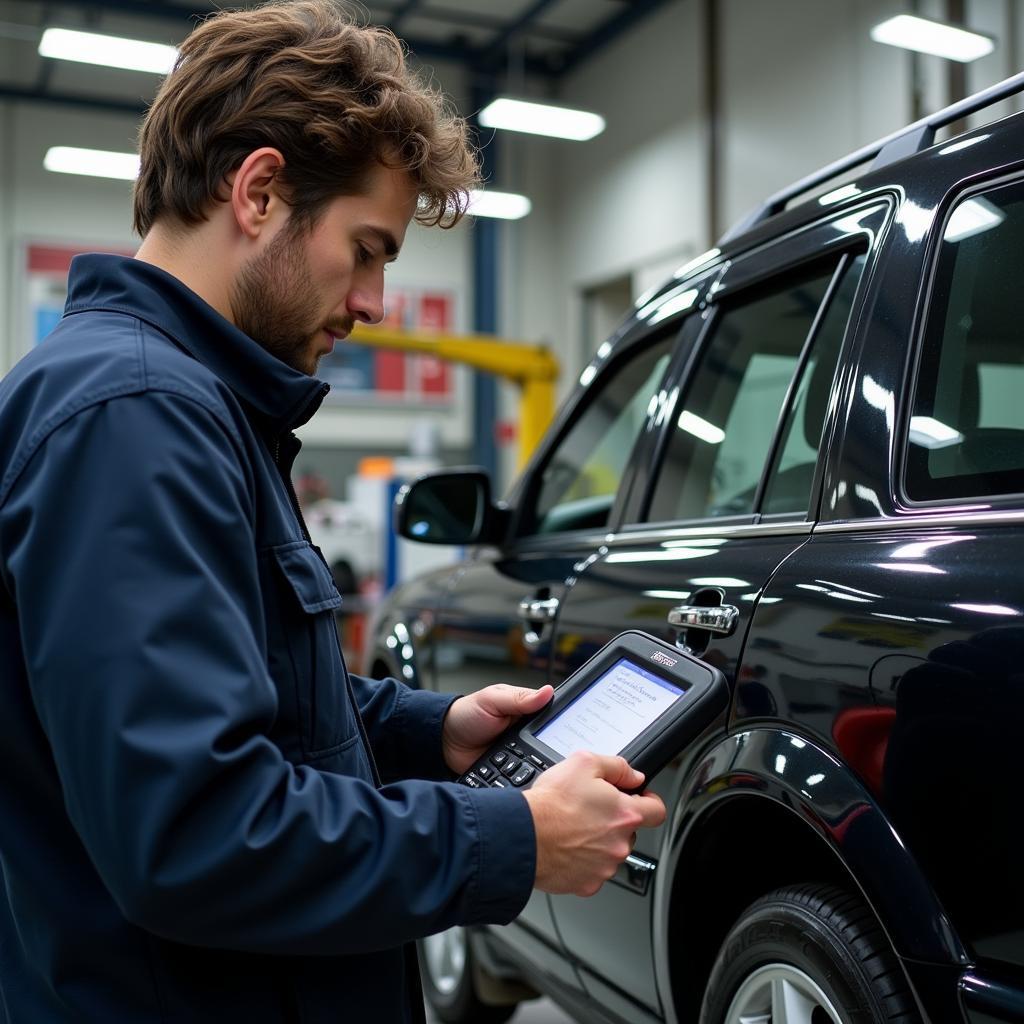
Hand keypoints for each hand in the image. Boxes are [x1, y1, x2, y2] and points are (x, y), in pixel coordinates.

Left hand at [441, 683, 553, 775]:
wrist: (444, 742)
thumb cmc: (466, 714)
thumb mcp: (492, 700)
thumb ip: (520, 698)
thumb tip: (548, 691)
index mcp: (527, 712)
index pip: (553, 718)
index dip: (563, 726)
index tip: (573, 736)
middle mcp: (527, 734)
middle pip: (550, 745)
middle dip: (554, 753)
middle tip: (559, 761)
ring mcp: (519, 754)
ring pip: (540, 764)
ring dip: (540, 769)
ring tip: (546, 775)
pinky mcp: (510, 772)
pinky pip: (523, 779)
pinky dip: (525, 781)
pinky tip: (530, 785)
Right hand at [522, 751, 665, 896]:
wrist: (523, 835)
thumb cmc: (550, 803)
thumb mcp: (584, 763)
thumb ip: (616, 766)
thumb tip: (634, 776)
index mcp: (625, 814)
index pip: (657, 811)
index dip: (650, 801)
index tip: (641, 799)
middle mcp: (620, 844)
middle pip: (629, 831)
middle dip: (614, 820)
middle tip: (589, 810)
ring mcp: (605, 867)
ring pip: (610, 852)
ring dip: (598, 841)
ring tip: (572, 828)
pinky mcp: (587, 884)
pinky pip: (592, 871)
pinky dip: (583, 861)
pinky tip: (567, 847)